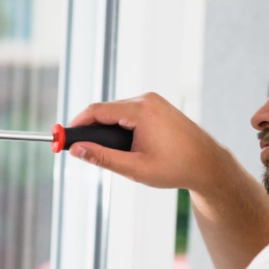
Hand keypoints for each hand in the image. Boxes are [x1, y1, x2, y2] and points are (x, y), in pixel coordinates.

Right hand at [65, 92, 210, 191]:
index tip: (60, 138)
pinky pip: (129, 112)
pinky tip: (124, 146)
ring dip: (107, 129)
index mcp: (141, 111)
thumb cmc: (175, 168)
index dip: (76, 124)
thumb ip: (102, 158)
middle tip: (80, 150)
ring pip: (117, 111)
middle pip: (105, 110)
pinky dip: (120, 127)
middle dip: (90, 129)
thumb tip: (77, 151)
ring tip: (107, 153)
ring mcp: (154, 101)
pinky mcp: (158, 106)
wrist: (207, 164)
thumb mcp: (134, 168)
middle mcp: (147, 100)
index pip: (97, 110)